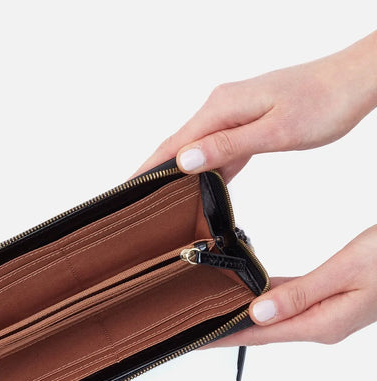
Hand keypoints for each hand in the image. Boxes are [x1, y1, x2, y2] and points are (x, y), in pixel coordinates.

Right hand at [134, 31, 376, 182]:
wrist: (354, 81)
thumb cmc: (323, 103)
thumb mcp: (274, 131)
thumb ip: (227, 146)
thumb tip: (183, 160)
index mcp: (221, 108)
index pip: (173, 143)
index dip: (147, 168)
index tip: (125, 189)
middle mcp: (221, 107)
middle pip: (179, 145)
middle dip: (155, 172)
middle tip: (136, 201)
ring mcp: (233, 113)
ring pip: (198, 148)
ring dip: (181, 173)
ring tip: (161, 199)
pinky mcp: (246, 120)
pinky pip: (219, 148)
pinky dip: (208, 168)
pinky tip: (203, 186)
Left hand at [208, 225, 376, 346]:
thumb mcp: (344, 272)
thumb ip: (299, 294)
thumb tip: (257, 314)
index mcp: (321, 324)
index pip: (259, 335)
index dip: (224, 337)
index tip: (195, 340)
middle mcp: (320, 324)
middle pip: (262, 329)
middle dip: (227, 329)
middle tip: (194, 326)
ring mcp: (325, 313)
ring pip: (274, 316)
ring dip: (244, 314)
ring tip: (213, 310)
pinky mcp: (329, 299)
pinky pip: (289, 300)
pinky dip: (267, 297)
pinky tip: (251, 290)